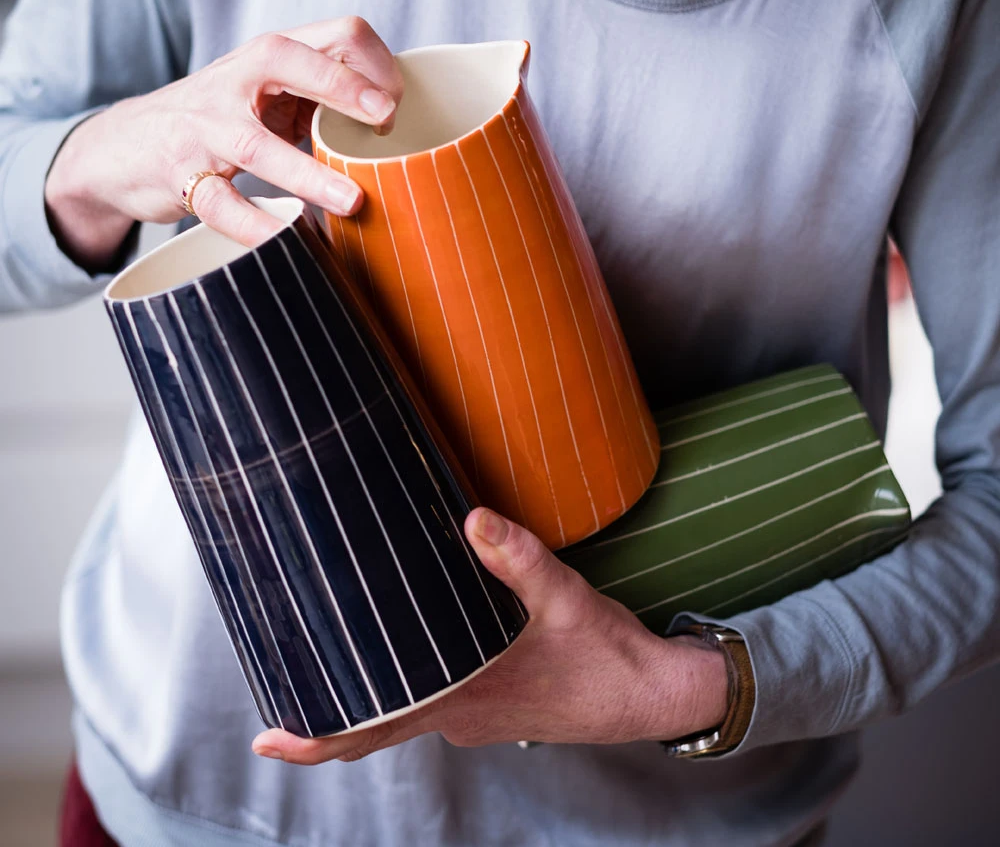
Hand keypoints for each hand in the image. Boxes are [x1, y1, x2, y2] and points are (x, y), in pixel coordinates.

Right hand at [45, 17, 402, 269]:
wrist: (125, 147)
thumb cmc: (217, 121)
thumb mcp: (269, 95)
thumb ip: (321, 99)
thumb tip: (395, 124)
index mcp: (269, 57)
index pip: (334, 33)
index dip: (373, 66)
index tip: (393, 111)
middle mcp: (235, 80)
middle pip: (291, 62)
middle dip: (344, 89)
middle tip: (386, 121)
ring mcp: (205, 127)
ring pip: (257, 146)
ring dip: (308, 174)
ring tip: (351, 201)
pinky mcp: (181, 175)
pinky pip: (222, 205)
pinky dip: (259, 225)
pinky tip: (290, 239)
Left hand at [251, 508, 729, 764]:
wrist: (652, 695)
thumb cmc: (609, 656)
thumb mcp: (567, 599)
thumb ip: (518, 559)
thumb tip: (473, 518)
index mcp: (466, 698)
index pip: (375, 730)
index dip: (317, 739)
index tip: (267, 741)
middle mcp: (461, 716)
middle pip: (375, 726)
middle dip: (326, 710)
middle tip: (279, 679)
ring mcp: (477, 717)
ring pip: (403, 712)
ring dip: (366, 696)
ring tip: (328, 657)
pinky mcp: (494, 707)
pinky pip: (434, 703)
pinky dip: (406, 688)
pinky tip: (405, 656)